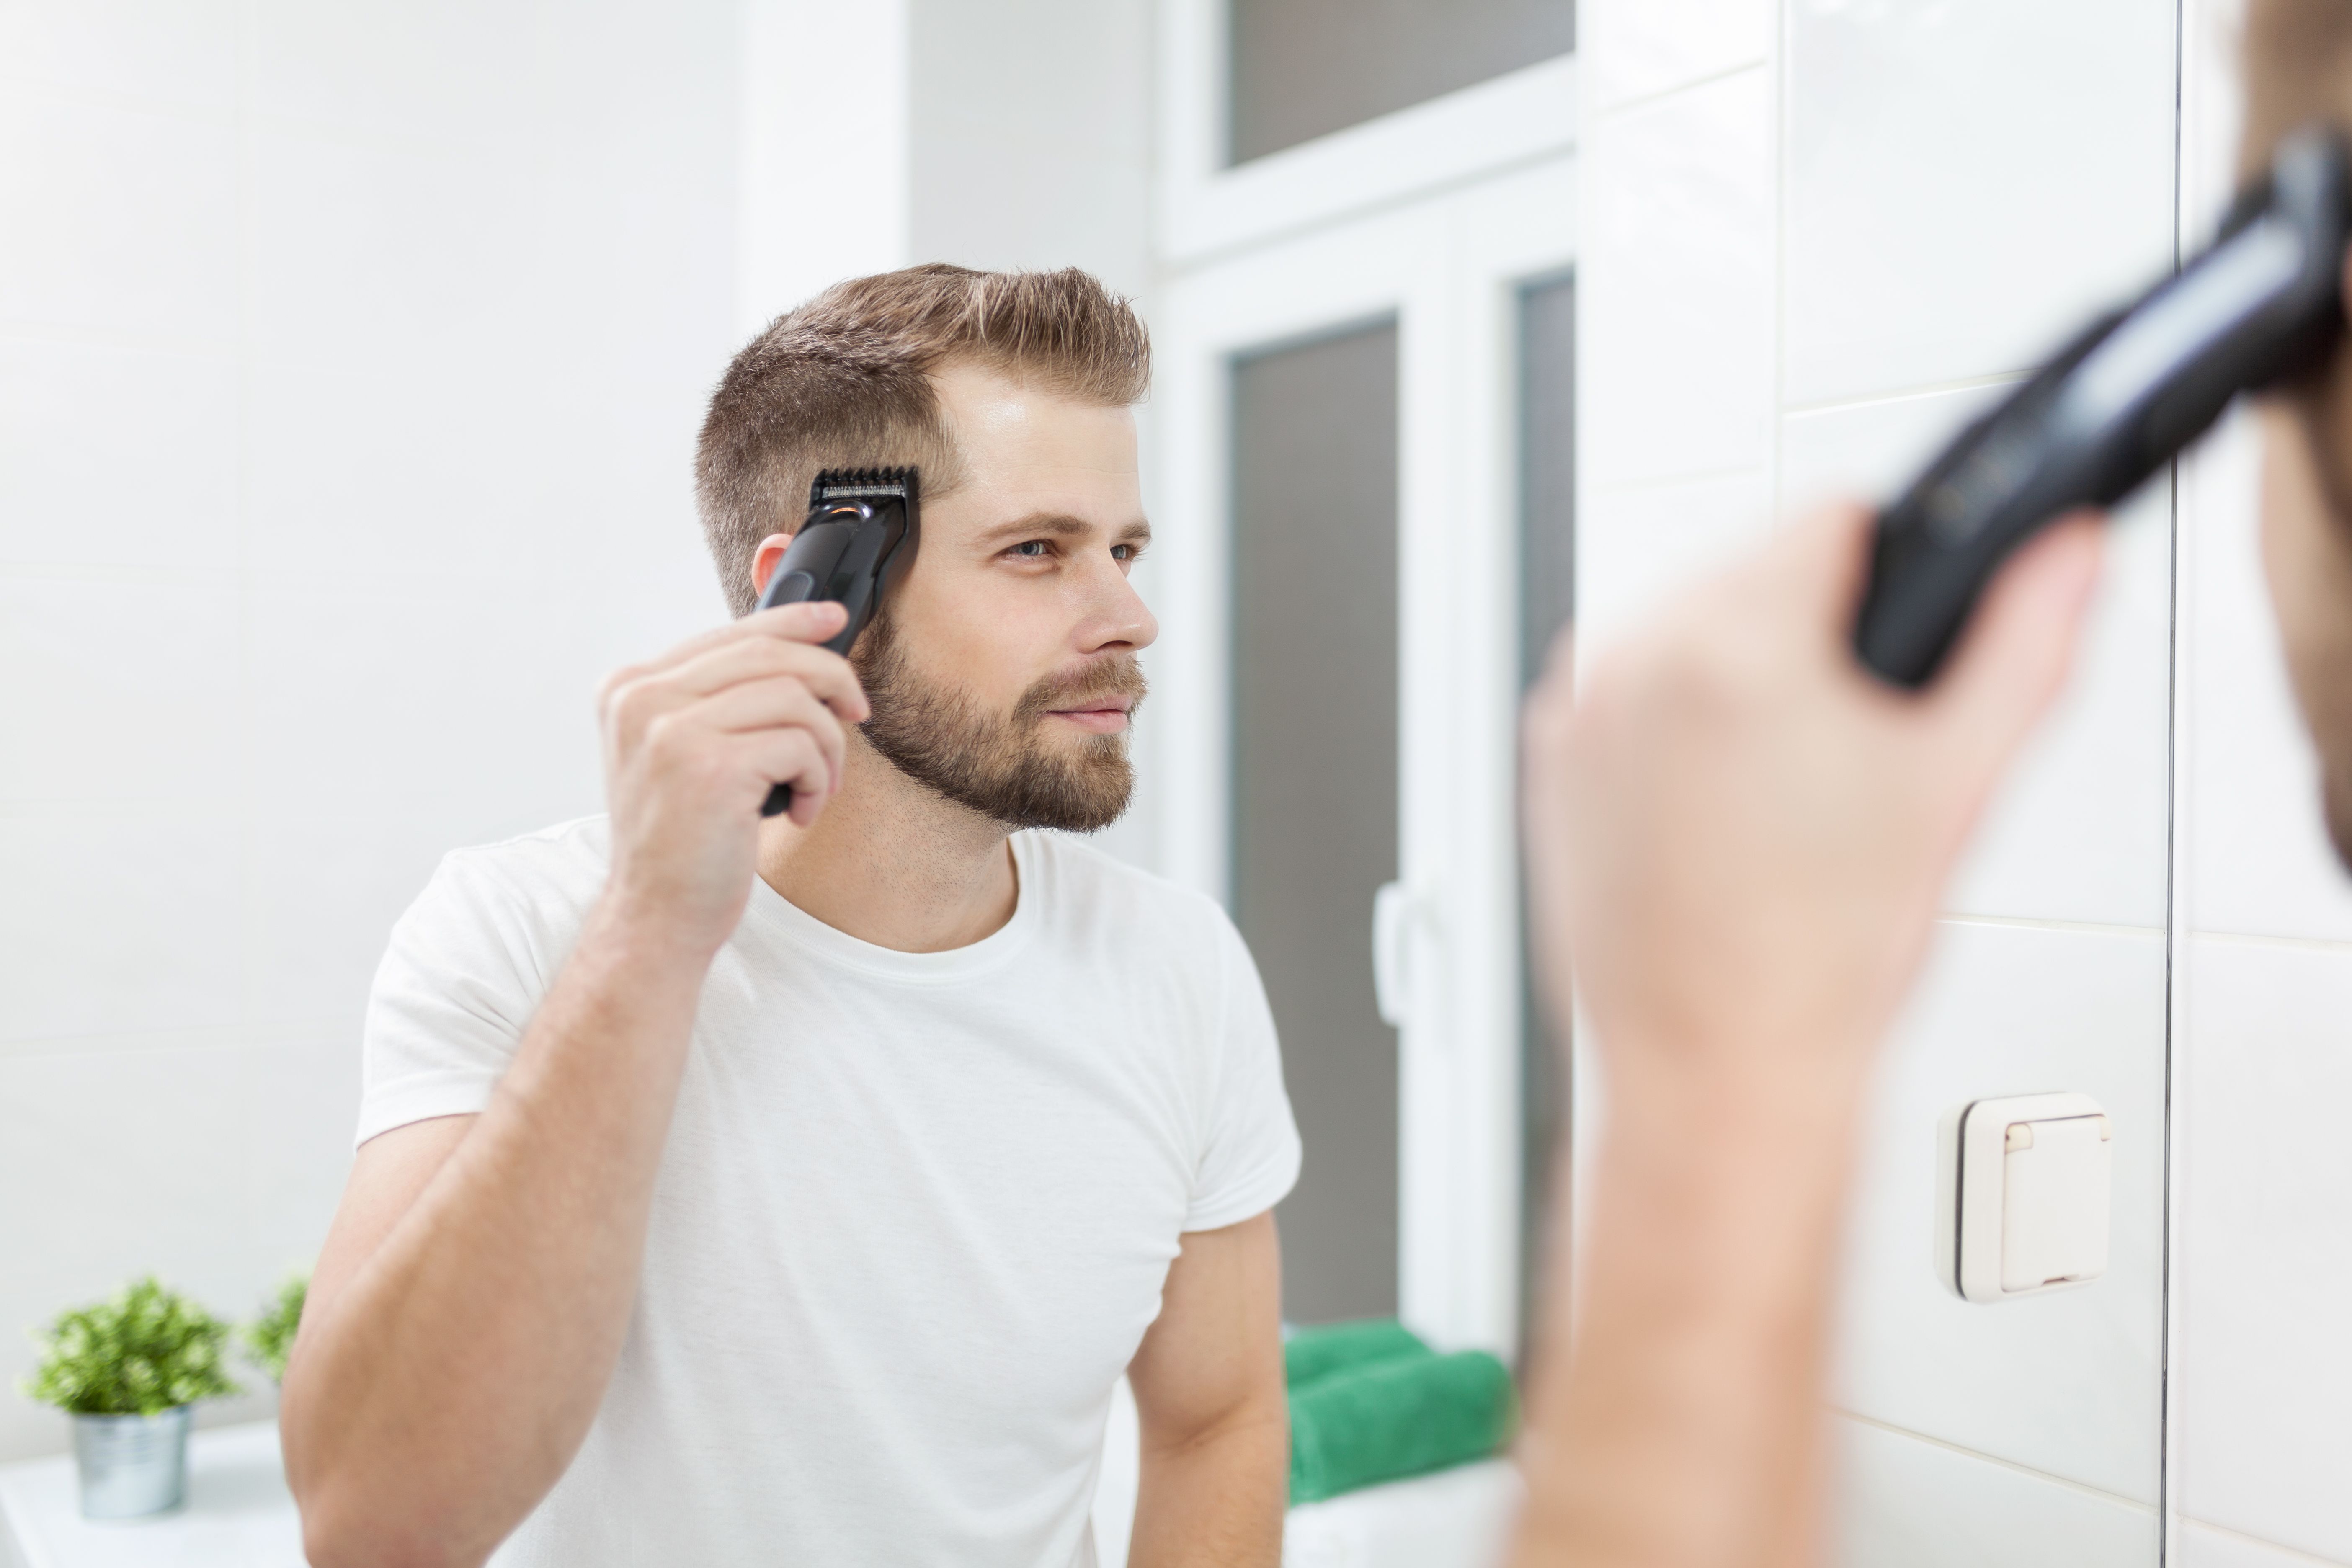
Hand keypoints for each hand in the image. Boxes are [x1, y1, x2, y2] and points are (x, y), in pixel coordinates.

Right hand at [595, 602, 870, 953]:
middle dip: (830, 679)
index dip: (792, 620)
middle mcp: (641, 698)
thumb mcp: (685, 755)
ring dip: (826, 745)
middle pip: (769, 653)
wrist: (656, 918)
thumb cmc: (683, 842)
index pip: (728, 633)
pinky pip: (801, 744)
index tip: (834, 619)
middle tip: (857, 711)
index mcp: (630, 688)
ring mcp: (670, 730)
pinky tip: (798, 811)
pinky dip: (818, 779)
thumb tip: (803, 646)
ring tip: (816, 786)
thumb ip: (720, 699)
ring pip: (794, 697)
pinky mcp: (710, 767)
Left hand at [1521, 502, 2102, 1110]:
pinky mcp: (1551, 759)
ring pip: (1692, 625)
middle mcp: (1633, 660)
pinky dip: (1679, 720)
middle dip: (1816, 632)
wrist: (1717, 1070)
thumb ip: (2023, 646)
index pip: (1832, 516)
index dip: (1892, 574)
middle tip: (1851, 746)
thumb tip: (2062, 553)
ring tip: (1788, 786)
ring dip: (1746, 671)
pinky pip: (1632, 688)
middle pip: (1756, 567)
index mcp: (1729, 643)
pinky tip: (1723, 805)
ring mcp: (1579, 711)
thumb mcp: (1954, 785)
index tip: (1900, 648)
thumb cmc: (1818, 960)